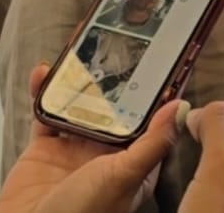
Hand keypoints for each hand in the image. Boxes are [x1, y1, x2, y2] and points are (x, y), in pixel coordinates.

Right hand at [0, 64, 181, 212]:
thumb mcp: (123, 177)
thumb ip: (152, 144)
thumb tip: (179, 109)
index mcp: (134, 163)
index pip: (151, 121)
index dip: (156, 93)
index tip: (161, 61)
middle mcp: (106, 155)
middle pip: (113, 108)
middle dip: (113, 81)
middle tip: (117, 46)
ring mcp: (75, 151)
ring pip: (80, 106)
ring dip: (79, 82)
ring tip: (81, 53)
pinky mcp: (45, 150)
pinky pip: (46, 114)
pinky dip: (44, 93)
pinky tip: (46, 73)